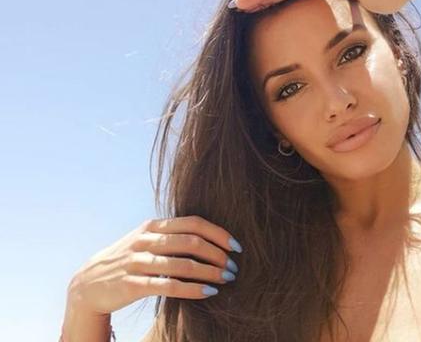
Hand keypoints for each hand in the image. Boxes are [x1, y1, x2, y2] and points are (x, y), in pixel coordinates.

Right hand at [67, 216, 241, 314]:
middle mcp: (146, 240)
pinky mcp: (132, 284)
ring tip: (227, 279)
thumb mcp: (145, 240)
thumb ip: (172, 234)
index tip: (237, 246)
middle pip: (192, 242)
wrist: (88, 284)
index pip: (193, 223)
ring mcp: (138, 262)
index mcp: (153, 226)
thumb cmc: (127, 260)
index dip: (218, 233)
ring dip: (210, 272)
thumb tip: (210, 238)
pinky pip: (169, 286)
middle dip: (218, 254)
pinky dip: (193, 289)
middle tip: (234, 267)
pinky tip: (209, 292)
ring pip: (183, 264)